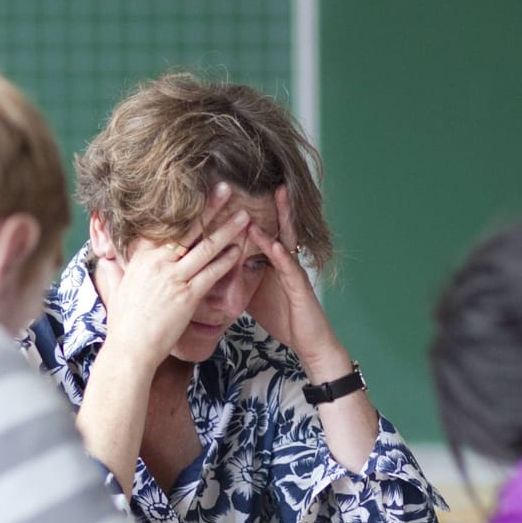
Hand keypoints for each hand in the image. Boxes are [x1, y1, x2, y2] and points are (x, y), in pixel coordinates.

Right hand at [92, 184, 248, 372]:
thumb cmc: (125, 322)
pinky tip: (239, 249)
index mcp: (142, 257)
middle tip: (226, 189)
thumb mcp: (119, 287)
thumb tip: (109, 259)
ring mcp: (174, 278)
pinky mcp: (187, 296)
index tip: (199, 192)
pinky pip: (211, 272)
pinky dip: (227, 259)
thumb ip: (119, 269)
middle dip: (210, 207)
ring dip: (227, 229)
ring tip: (243, 216)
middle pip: (189, 228)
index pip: (167, 224)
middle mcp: (158, 263)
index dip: (186, 208)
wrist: (130, 348)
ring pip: (206, 247)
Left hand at [247, 185, 349, 378]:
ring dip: (283, 218)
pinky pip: (290, 268)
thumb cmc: (283, 318)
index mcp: (273, 263)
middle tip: (269, 178)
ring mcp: (295, 273)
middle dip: (273, 203)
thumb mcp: (253, 295)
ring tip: (278, 195)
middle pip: (278, 226)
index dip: (252, 213)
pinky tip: (274, 242)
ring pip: (287, 239)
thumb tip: (212, 269)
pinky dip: (280, 254)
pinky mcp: (302, 288)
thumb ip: (238, 278)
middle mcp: (286, 262)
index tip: (242, 193)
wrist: (309, 344)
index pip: (262, 232)